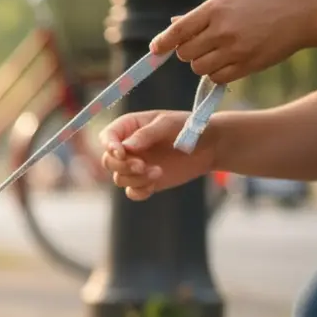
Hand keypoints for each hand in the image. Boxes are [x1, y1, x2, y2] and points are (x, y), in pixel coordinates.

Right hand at [99, 110, 217, 200]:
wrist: (209, 145)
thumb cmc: (189, 127)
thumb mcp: (168, 124)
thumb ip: (146, 134)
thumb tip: (125, 147)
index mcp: (129, 127)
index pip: (107, 137)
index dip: (109, 145)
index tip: (121, 152)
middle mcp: (128, 147)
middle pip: (108, 161)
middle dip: (122, 165)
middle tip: (141, 166)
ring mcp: (135, 165)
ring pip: (119, 178)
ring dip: (135, 178)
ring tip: (158, 172)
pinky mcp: (145, 181)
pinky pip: (132, 192)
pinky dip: (140, 191)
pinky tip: (155, 183)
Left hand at [152, 0, 316, 84]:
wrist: (305, 11)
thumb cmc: (268, 0)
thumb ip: (203, 14)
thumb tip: (173, 25)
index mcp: (216, 9)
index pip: (179, 31)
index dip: (164, 42)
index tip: (156, 49)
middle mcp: (222, 30)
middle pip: (185, 53)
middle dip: (188, 51)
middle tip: (202, 45)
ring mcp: (234, 50)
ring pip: (199, 68)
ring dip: (202, 63)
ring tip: (218, 52)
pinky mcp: (247, 65)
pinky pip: (217, 78)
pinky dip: (217, 73)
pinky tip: (228, 62)